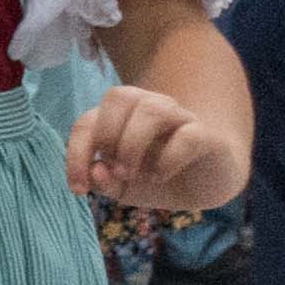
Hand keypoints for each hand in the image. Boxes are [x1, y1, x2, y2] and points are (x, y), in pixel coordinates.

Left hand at [68, 83, 238, 215]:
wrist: (207, 183)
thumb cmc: (159, 176)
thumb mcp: (123, 188)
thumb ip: (104, 181)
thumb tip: (96, 170)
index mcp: (122, 117)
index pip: (88, 121)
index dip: (77, 154)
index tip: (79, 190)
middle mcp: (150, 108)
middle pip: (118, 95)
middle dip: (106, 135)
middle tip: (114, 170)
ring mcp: (180, 118)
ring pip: (152, 108)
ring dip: (132, 144)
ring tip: (131, 174)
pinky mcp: (207, 136)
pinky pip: (188, 135)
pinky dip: (168, 158)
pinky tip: (161, 176)